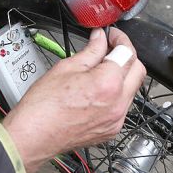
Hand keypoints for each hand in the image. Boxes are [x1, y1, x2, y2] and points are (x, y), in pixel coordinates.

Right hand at [2, 28, 146, 172]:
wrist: (34, 136)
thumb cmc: (44, 106)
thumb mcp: (66, 68)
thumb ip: (90, 51)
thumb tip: (100, 39)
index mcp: (107, 83)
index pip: (127, 53)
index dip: (120, 39)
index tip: (111, 36)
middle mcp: (117, 103)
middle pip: (138, 70)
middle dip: (127, 55)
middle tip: (110, 48)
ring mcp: (117, 119)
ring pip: (132, 89)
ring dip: (123, 75)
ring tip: (101, 69)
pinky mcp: (112, 130)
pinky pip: (123, 106)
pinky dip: (117, 94)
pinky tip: (98, 90)